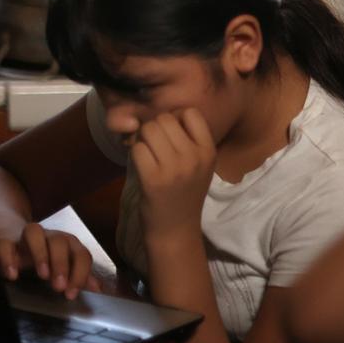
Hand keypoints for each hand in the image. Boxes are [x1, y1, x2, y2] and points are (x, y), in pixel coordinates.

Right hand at [0, 224, 101, 298]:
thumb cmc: (45, 255)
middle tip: (59, 287)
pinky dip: (9, 258)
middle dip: (62, 264)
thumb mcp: (63, 266)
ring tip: (42, 276)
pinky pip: (6, 244)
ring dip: (40, 254)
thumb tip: (98, 290)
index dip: (80, 273)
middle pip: (61, 241)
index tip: (72, 294)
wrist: (15, 239)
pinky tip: (13, 274)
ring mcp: (27, 236)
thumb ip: (79, 276)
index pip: (81, 254)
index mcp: (69, 244)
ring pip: (35, 233)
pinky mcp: (6, 240)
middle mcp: (50, 236)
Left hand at [130, 108, 216, 240]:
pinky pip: (137, 149)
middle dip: (153, 128)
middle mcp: (194, 156)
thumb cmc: (185, 195)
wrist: (176, 229)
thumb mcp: (199, 166)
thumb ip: (187, 141)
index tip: (170, 134)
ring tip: (146, 153)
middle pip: (165, 119)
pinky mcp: (153, 179)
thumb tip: (158, 116)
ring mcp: (174, 167)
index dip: (175, 118)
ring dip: (141, 139)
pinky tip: (140, 165)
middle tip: (152, 145)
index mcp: (208, 150)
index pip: (190, 113)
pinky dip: (134, 153)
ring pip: (149, 130)